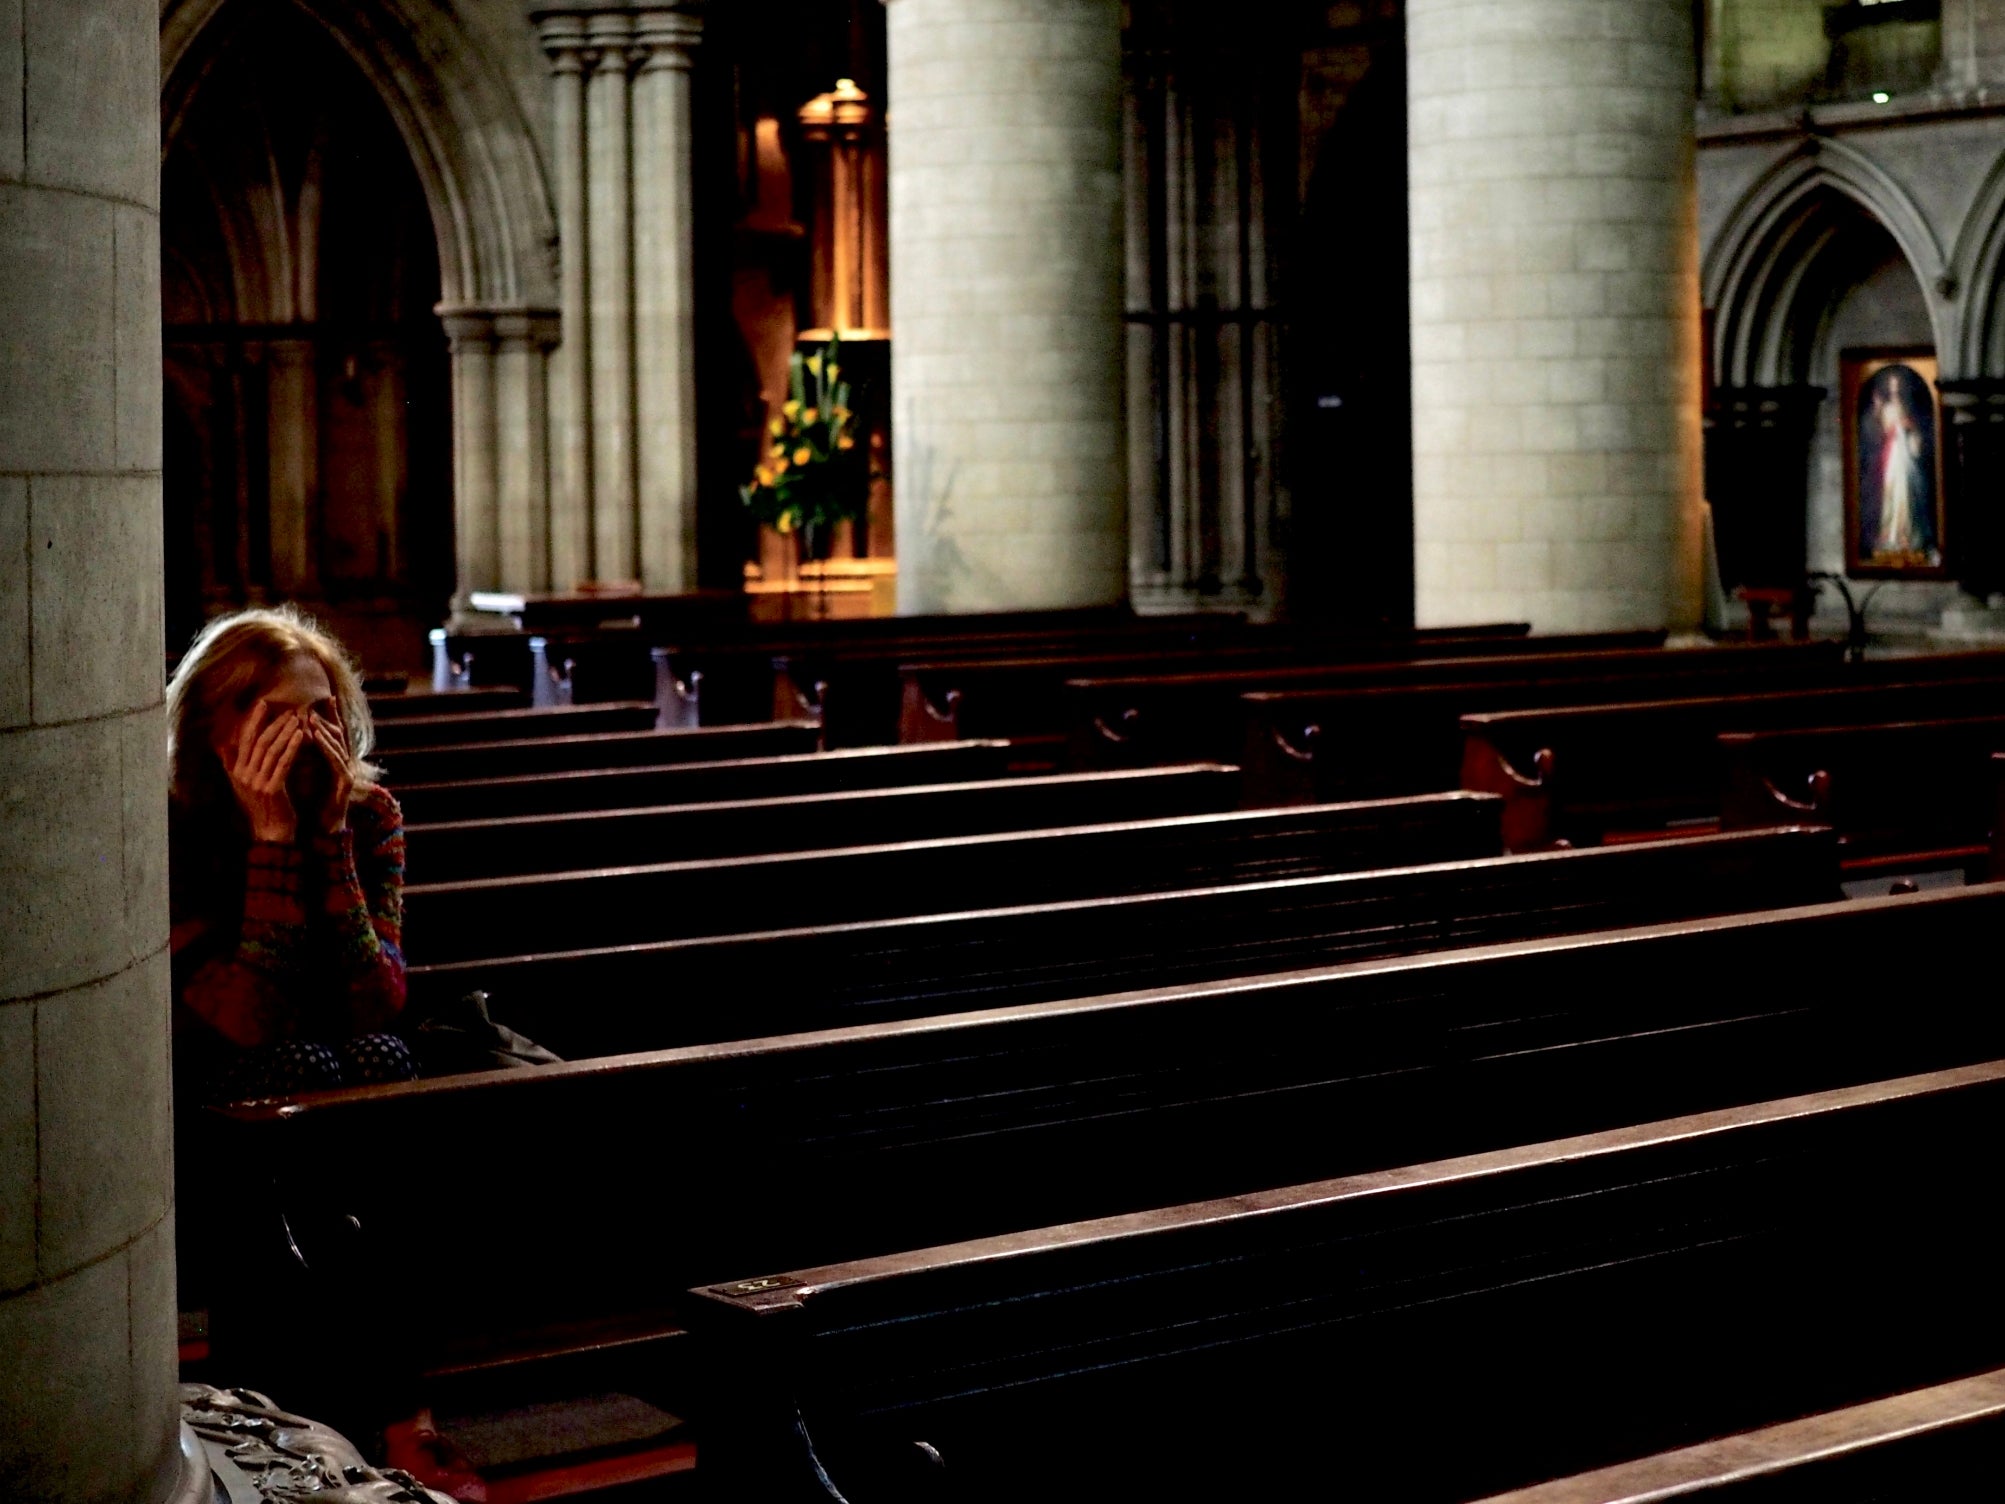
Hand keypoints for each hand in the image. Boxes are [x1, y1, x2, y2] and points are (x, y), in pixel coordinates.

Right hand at [228, 701, 305, 842]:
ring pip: (271, 750)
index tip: (263, 703)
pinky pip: (283, 763)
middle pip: (257, 741)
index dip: (252, 720)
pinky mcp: (271, 789)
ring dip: (285, 732)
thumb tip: (221, 743)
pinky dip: (292, 747)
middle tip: (286, 707)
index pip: (243, 739)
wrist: (271, 832)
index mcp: (236, 771)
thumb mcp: (242, 784)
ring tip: (297, 718)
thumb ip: (232, 763)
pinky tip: (302, 736)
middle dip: (272, 722)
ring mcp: (256, 782)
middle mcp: (243, 775)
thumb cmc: (262, 806)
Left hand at [304, 709, 354, 834]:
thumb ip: (297, 757)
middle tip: (316, 703)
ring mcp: (347, 772)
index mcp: (333, 761)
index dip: (329, 716)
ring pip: (336, 744)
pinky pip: (335, 760)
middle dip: (328, 718)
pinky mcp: (345, 782)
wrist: (322, 829)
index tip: (325, 698)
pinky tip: (315, 737)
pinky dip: (325, 746)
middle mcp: (344, 763)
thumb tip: (281, 738)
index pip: (331, 734)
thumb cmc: (310, 803)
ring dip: (324, 729)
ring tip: (311, 716)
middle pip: (338, 734)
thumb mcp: (301, 775)